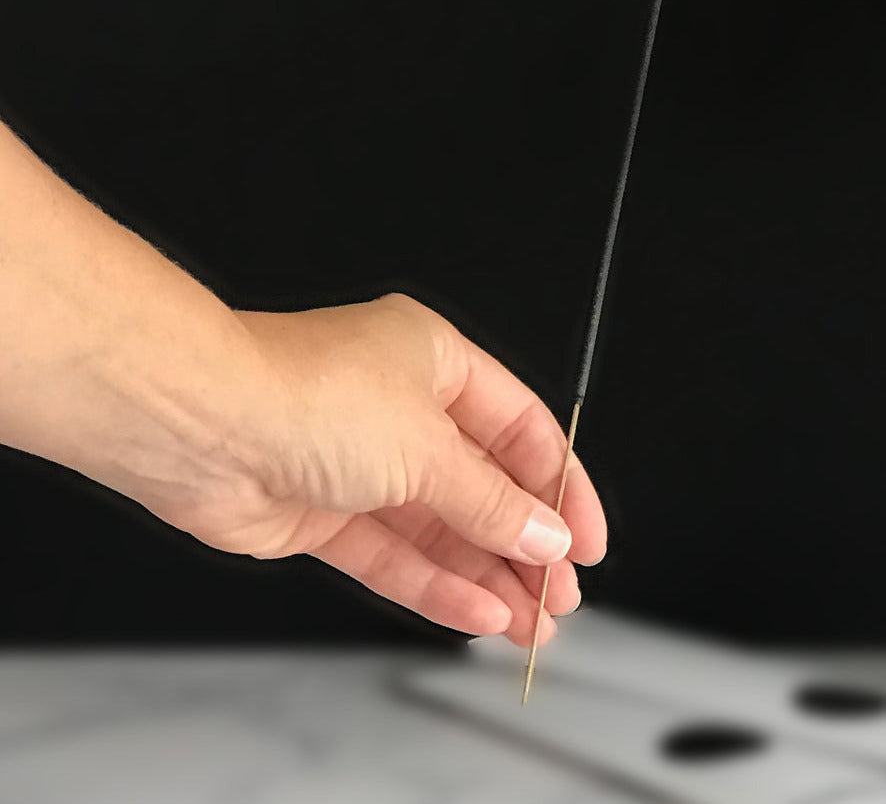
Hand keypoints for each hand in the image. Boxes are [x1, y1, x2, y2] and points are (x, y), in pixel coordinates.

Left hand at [155, 294, 606, 646]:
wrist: (201, 425)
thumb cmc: (306, 394)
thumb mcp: (428, 446)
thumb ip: (491, 501)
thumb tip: (546, 534)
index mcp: (435, 361)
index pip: (521, 428)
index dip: (560, 486)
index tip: (586, 540)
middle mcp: (399, 407)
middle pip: (483, 484)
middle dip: (524, 542)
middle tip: (560, 594)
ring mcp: (360, 462)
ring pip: (441, 528)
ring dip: (487, 574)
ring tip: (530, 623)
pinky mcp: (323, 513)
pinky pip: (394, 555)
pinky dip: (435, 585)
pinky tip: (475, 612)